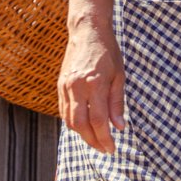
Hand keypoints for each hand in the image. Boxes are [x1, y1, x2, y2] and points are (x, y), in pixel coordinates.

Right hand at [58, 22, 126, 151]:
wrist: (87, 31)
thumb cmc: (108, 52)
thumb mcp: (119, 75)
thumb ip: (117, 102)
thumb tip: (119, 127)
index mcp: (95, 83)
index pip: (98, 120)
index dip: (105, 138)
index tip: (112, 148)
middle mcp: (77, 86)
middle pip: (81, 125)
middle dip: (93, 141)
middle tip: (104, 149)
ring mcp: (66, 86)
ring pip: (70, 121)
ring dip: (82, 135)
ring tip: (96, 140)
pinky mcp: (60, 85)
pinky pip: (64, 111)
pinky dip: (73, 123)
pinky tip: (84, 127)